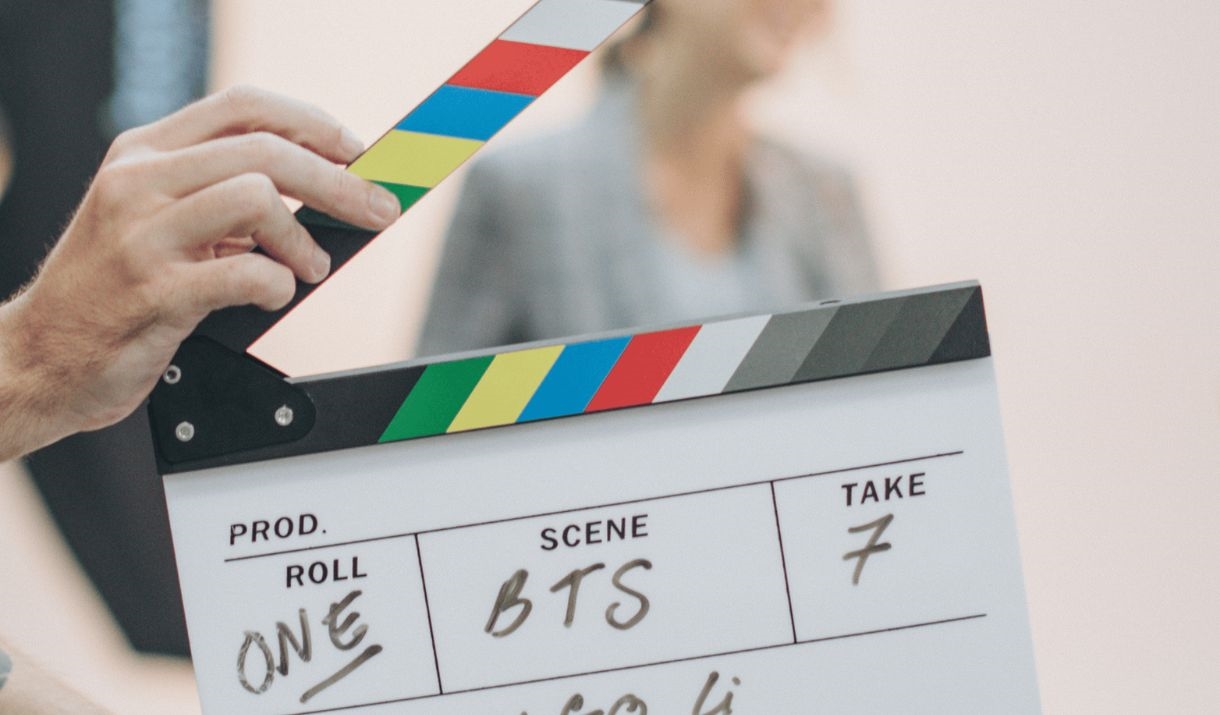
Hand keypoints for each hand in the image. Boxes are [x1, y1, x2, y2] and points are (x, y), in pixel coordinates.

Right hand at [0, 86, 399, 460]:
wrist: (42, 355)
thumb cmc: (116, 289)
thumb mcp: (159, 221)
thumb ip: (221, 195)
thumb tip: (325, 189)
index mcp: (145, 152)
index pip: (245, 106)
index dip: (314, 123)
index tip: (357, 151)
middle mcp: (139, 181)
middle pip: (267, 151)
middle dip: (340, 183)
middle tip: (379, 211)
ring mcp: (142, 235)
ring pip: (258, 199)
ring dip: (304, 240)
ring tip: (309, 267)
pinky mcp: (151, 292)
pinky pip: (245, 273)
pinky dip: (278, 285)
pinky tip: (271, 296)